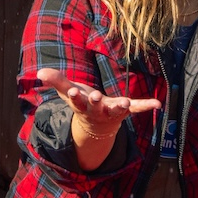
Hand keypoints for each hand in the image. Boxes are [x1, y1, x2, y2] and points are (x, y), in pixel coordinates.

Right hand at [36, 68, 161, 129]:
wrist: (96, 124)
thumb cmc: (82, 103)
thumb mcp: (68, 91)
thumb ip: (56, 81)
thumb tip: (39, 73)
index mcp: (83, 105)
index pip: (77, 101)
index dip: (75, 96)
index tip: (73, 91)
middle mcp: (98, 110)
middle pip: (97, 107)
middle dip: (96, 102)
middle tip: (96, 97)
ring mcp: (113, 111)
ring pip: (117, 111)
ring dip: (121, 107)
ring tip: (126, 102)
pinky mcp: (126, 111)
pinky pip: (138, 109)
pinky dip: (147, 106)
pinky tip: (158, 104)